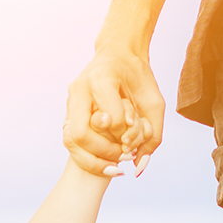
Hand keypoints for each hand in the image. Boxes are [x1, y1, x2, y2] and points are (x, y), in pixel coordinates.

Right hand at [64, 45, 163, 178]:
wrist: (118, 54)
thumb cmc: (139, 78)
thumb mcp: (155, 104)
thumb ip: (152, 136)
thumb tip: (138, 168)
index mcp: (101, 78)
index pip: (109, 118)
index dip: (124, 132)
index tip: (134, 134)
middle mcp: (79, 88)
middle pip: (81, 134)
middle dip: (104, 152)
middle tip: (124, 156)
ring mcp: (70, 100)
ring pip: (70, 140)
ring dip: (92, 158)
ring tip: (114, 163)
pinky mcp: (68, 111)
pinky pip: (70, 140)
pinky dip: (86, 155)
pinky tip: (105, 159)